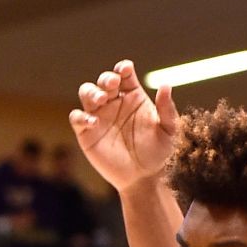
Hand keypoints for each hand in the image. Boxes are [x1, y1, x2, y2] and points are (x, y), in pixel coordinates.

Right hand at [69, 60, 179, 191]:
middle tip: (112, 84)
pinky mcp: (86, 133)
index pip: (124, 74)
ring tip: (101, 99)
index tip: (126, 69)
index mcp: (133, 96)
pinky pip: (77, 118)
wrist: (145, 178)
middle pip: (103, 81)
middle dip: (106, 78)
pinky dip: (81, 116)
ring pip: (87, 93)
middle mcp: (114, 102)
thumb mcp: (169, 131)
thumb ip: (167, 109)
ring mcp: (99, 116)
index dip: (122, 68)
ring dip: (91, 92)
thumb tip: (166, 85)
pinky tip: (93, 122)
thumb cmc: (159, 153)